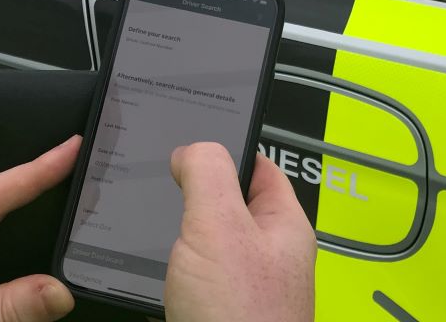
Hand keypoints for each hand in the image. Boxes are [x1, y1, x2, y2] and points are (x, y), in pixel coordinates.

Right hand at [164, 143, 315, 321]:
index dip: (227, 150)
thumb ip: (208, 175)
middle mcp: (268, 257)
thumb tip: (192, 151)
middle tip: (170, 190)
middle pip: (228, 206)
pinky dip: (173, 274)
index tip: (196, 142)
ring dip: (181, 240)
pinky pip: (193, 278)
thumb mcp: (220, 226)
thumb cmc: (244, 318)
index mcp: (284, 226)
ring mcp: (244, 287)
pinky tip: (161, 273)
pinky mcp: (219, 311)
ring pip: (207, 246)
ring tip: (163, 235)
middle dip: (197, 197)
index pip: (260, 168)